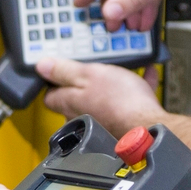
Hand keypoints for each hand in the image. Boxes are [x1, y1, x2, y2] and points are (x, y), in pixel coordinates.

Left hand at [36, 57, 169, 138]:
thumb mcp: (89, 74)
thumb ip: (64, 71)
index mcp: (69, 103)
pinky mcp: (123, 121)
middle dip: (84, 81)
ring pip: (103, 97)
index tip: (58, 67)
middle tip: (92, 63)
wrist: (149, 126)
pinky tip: (144, 73)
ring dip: (112, 82)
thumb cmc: (119, 102)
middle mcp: (82, 116)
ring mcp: (102, 120)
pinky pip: (126, 100)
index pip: (49, 95)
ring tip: (121, 67)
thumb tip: (41, 66)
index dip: (52, 80)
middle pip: (75, 97)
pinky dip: (133, 88)